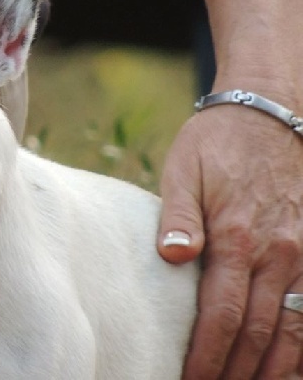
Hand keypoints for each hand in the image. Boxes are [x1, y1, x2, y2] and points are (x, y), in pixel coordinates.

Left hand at [158, 103, 302, 378]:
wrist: (269, 110)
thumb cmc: (216, 143)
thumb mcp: (183, 171)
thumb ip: (178, 218)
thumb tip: (172, 258)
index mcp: (236, 237)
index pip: (222, 314)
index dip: (207, 355)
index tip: (190, 379)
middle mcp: (278, 252)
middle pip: (260, 331)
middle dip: (237, 371)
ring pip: (297, 328)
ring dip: (276, 368)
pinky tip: (293, 363)